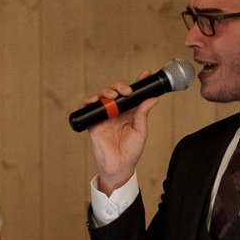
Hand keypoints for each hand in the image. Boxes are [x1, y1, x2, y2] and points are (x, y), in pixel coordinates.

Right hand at [83, 81, 156, 197]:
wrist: (120, 166)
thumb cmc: (131, 151)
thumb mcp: (141, 131)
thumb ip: (143, 114)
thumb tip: (152, 99)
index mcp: (129, 112)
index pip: (132, 94)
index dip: (138, 82)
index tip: (145, 73)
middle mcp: (116, 111)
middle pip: (114, 91)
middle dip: (119, 86)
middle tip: (126, 90)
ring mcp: (104, 116)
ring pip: (101, 96)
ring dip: (105, 91)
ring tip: (112, 95)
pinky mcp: (93, 122)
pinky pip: (87, 108)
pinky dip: (88, 101)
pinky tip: (94, 100)